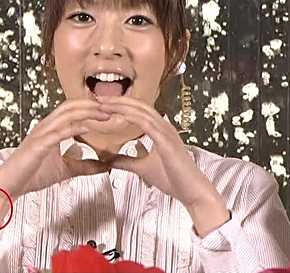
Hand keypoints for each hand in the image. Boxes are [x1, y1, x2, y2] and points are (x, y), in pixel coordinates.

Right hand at [0, 99, 110, 227]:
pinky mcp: (38, 145)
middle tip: (113, 107)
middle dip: (92, 105)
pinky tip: (87, 127)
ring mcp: (41, 134)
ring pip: (66, 115)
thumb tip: (105, 166)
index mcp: (51, 129)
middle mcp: (45, 127)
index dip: (91, 108)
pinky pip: (58, 132)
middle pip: (71, 106)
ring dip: (87, 112)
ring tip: (105, 113)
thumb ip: (84, 166)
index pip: (73, 110)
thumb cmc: (30, 175)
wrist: (8, 186)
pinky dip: (73, 128)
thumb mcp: (64, 170)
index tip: (110, 110)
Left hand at [97, 96, 229, 235]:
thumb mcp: (142, 168)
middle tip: (98, 98)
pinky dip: (133, 118)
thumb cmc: (173, 179)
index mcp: (160, 130)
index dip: (121, 105)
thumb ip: (126, 162)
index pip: (138, 110)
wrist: (191, 191)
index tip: (102, 104)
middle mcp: (164, 127)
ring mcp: (167, 132)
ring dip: (122, 106)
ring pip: (142, 112)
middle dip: (118, 100)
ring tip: (104, 104)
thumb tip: (108, 160)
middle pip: (139, 106)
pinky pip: (148, 125)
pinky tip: (120, 115)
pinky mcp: (167, 141)